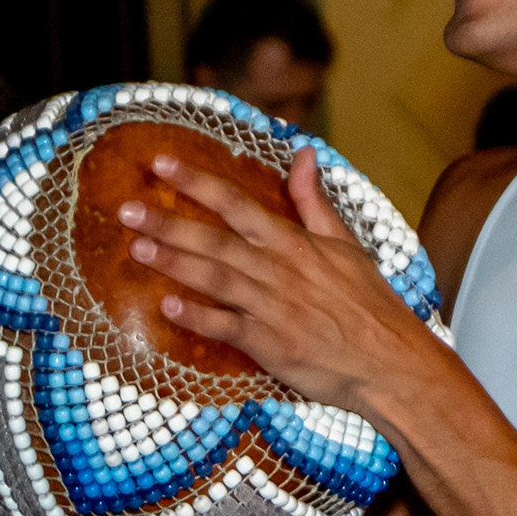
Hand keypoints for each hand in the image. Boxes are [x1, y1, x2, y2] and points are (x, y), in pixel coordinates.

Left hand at [122, 156, 435, 412]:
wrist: (390, 361)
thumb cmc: (369, 303)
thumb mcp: (346, 244)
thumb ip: (314, 201)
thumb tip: (304, 154)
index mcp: (296, 243)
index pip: (238, 203)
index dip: (198, 182)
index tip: (162, 163)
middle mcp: (279, 271)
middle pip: (215, 240)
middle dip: (169, 222)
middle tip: (126, 209)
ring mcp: (273, 308)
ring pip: (215, 279)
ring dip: (174, 263)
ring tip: (137, 248)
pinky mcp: (270, 345)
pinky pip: (227, 327)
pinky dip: (198, 316)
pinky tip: (168, 305)